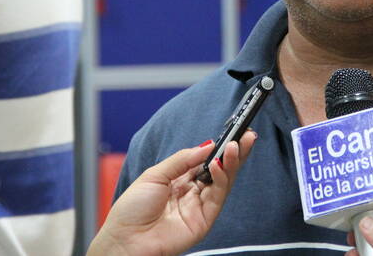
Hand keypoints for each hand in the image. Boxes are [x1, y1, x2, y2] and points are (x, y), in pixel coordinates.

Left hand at [87, 130, 256, 255]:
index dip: (219, 148)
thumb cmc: (133, 208)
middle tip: (248, 136)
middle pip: (220, 170)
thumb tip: (207, 145)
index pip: (206, 161)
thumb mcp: (155, 174)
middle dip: (234, 153)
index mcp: (180, 180)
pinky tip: (218, 164)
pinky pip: (217, 196)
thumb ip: (182, 160)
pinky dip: (220, 178)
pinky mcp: (205, 220)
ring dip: (231, 162)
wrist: (125, 238)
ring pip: (223, 181)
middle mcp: (193, 192)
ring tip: (235, 147)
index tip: (233, 133)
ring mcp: (200, 206)